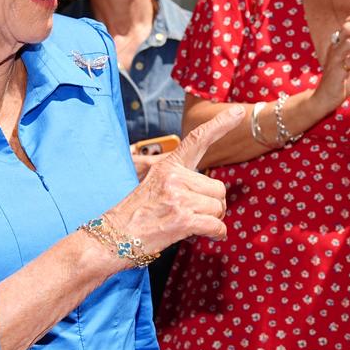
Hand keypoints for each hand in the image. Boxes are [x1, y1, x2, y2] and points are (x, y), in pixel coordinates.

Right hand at [105, 107, 243, 250]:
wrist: (112, 237)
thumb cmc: (134, 215)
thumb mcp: (153, 184)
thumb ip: (180, 180)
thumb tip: (208, 190)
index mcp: (168, 166)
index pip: (197, 140)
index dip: (220, 124)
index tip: (238, 112)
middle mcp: (175, 177)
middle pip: (218, 188)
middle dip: (212, 204)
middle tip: (193, 213)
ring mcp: (179, 197)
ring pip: (218, 208)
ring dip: (211, 220)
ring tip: (188, 224)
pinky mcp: (182, 219)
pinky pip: (216, 225)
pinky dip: (217, 233)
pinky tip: (209, 235)